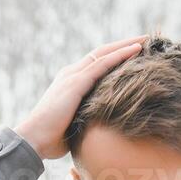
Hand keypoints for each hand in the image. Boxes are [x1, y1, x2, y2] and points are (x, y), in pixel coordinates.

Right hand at [14, 36, 146, 160]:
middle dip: (124, 45)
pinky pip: (103, 63)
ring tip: (147, 40)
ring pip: (105, 53)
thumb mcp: (74, 125)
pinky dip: (121, 54)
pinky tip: (137, 50)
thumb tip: (101, 130)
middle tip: (146, 40)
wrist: (33, 139)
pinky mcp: (76, 82)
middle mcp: (71, 74)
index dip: (115, 57)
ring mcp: (73, 76)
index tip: (134, 54)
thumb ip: (86, 120)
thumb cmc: (51, 139)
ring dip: (127, 45)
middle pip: (102, 52)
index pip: (96, 63)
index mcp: (70, 83)